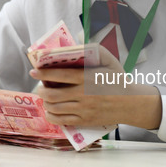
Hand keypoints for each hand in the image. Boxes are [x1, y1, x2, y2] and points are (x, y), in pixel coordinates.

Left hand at [30, 45, 160, 128]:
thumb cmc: (118, 79)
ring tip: (45, 97)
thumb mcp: (109, 60)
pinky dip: (52, 115)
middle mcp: (83, 94)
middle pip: (52, 94)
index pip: (58, 75)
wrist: (131, 102)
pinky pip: (61, 120)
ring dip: (45, 102)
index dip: (43, 73)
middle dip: (41, 90)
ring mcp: (83, 109)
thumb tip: (76, 46)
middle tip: (41, 86)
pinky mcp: (84, 121)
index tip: (34, 71)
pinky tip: (51, 110)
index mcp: (87, 77)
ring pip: (54, 108)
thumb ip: (94, 50)